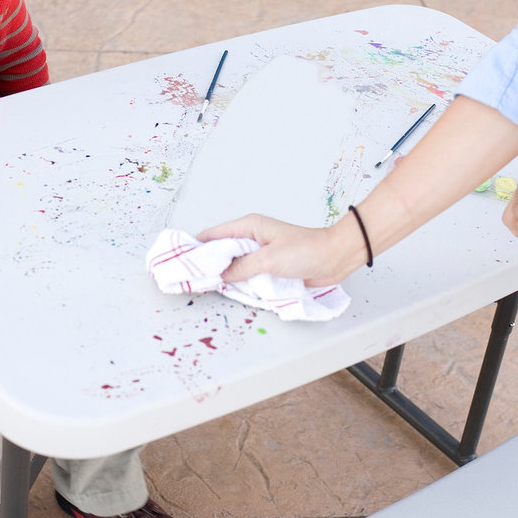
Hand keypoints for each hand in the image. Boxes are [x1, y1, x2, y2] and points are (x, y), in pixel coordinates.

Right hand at [197, 214, 356, 286]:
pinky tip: (230, 290)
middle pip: (221, 251)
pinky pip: (247, 275)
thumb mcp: (269, 259)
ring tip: (207, 286)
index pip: (214, 234)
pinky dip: (239, 283)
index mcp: (249, 226)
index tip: (182, 260)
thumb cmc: (306, 251)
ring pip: (232, 265)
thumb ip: (242, 267)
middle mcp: (251, 239)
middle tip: (192, 279)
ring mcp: (259, 254)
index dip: (197, 247)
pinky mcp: (268, 268)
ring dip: (225, 276)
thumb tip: (221, 275)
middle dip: (208, 264)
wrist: (334, 259)